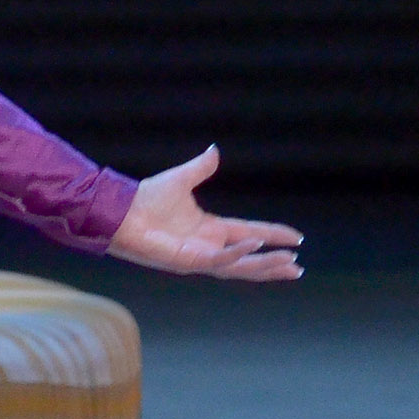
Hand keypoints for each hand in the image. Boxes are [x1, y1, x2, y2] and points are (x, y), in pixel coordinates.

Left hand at [108, 146, 302, 281]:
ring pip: (240, 266)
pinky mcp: (187, 260)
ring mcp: (199, 256)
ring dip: (266, 265)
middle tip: (299, 266)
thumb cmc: (144, 200)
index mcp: (210, 229)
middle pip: (250, 258)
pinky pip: (218, 259)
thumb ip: (200, 168)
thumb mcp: (181, 179)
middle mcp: (208, 245)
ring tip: (291, 265)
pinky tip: (256, 246)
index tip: (297, 238)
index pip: (250, 233)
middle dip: (275, 263)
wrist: (120, 211)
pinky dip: (238, 253)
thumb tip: (214, 151)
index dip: (273, 235)